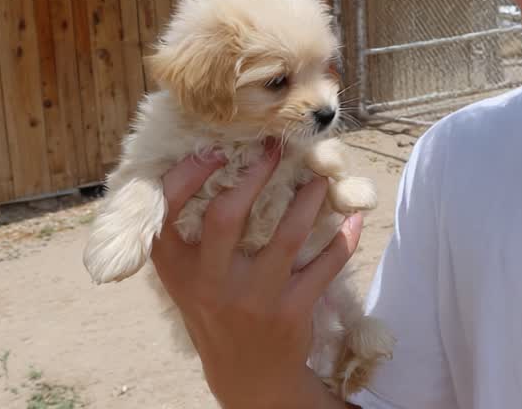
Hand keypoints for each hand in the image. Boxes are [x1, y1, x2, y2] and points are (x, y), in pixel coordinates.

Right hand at [150, 139, 362, 408]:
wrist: (246, 374)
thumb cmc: (217, 309)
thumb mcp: (188, 278)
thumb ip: (190, 232)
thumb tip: (210, 158)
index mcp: (179, 269)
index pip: (168, 213)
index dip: (188, 175)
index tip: (215, 150)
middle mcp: (211, 284)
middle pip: (227, 217)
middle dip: (255, 175)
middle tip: (275, 148)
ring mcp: (253, 298)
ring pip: (287, 235)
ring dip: (309, 198)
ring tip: (320, 177)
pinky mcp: (292, 310)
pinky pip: (326, 264)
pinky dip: (345, 237)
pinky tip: (353, 219)